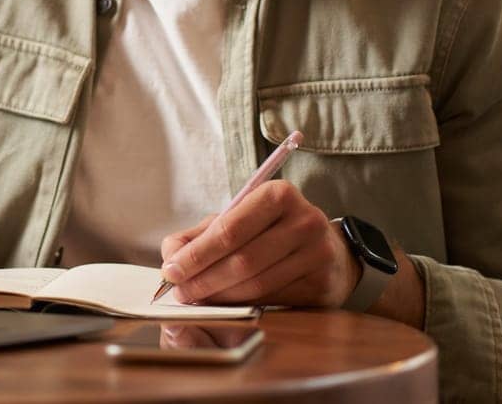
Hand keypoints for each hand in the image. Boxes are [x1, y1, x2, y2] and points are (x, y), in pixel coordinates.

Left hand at [159, 181, 359, 307]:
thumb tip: (171, 254)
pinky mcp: (323, 285)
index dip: (197, 253)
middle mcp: (304, 221)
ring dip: (220, 297)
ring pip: (257, 285)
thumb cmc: (273, 230)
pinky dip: (244, 306)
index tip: (171, 271)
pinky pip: (273, 301)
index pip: (230, 228)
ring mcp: (318, 254)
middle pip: (243, 260)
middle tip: (180, 292)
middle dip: (204, 280)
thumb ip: (202, 233)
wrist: (330, 248)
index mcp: (279, 195)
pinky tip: (226, 305)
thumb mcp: (240, 218)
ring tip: (198, 299)